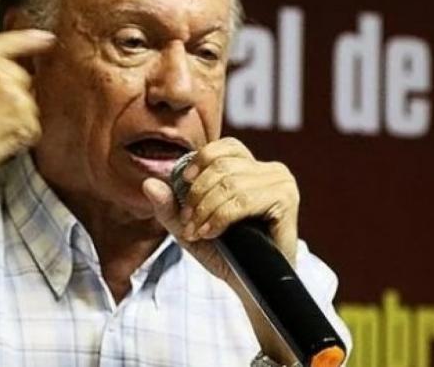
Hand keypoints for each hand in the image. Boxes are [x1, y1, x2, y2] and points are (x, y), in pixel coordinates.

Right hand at [0, 30, 55, 197]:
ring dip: (14, 117)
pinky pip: (32, 126)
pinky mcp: (24, 115)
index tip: (48, 40)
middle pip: (19, 75)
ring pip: (27, 102)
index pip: (7, 40)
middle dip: (9, 95)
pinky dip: (19, 137)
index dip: (30, 41)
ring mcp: (9, 88)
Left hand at [142, 137, 299, 280]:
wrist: (253, 287)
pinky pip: (243, 201)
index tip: (184, 183)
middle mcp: (271, 171)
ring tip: (197, 231)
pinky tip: (211, 232)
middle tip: (187, 222)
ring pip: (230, 184)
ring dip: (205, 209)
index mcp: (252, 169)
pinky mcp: (285, 200)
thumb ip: (170, 206)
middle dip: (197, 195)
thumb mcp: (190, 227)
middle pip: (223, 166)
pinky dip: (220, 217)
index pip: (225, 147)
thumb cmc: (226, 254)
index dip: (202, 159)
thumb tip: (148, 183)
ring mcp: (281, 183)